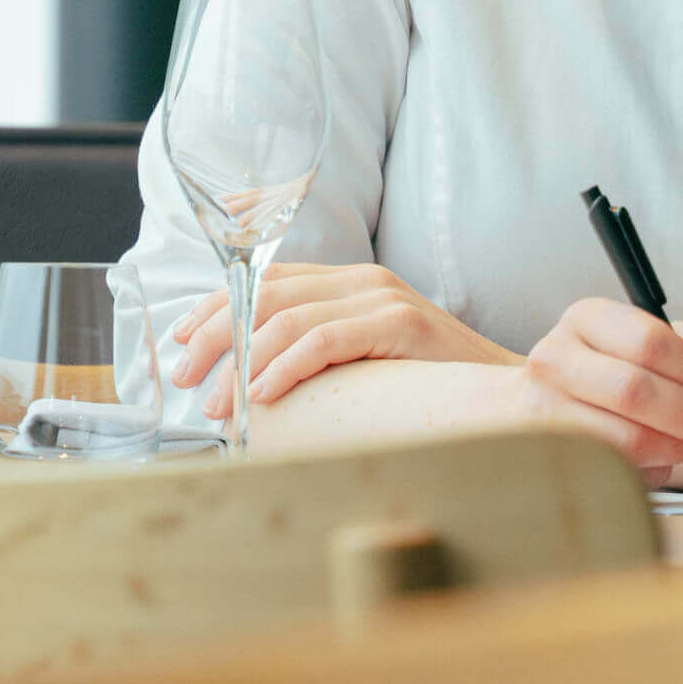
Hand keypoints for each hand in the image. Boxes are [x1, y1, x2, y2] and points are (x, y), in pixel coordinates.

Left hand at [172, 263, 518, 415]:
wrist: (502, 392)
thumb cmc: (426, 389)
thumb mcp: (362, 365)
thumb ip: (320, 360)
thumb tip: (252, 390)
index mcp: (349, 283)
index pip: (265, 281)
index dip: (216, 306)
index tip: (181, 340)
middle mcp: (362, 280)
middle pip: (265, 294)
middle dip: (215, 335)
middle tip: (187, 379)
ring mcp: (384, 298)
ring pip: (288, 316)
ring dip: (241, 361)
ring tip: (220, 403)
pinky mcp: (402, 324)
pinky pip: (326, 338)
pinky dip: (285, 364)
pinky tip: (262, 393)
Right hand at [503, 297, 682, 486]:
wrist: (531, 409)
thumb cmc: (605, 376)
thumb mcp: (648, 346)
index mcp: (587, 319)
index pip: (651, 342)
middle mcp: (555, 360)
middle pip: (637, 391)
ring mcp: (544, 412)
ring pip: (631, 439)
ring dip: (677, 447)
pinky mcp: (551, 458)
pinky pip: (620, 471)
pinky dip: (653, 468)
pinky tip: (657, 457)